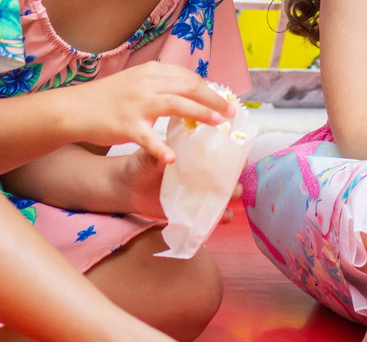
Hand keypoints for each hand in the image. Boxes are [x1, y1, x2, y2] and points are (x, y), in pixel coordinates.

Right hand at [66, 62, 232, 163]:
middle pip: (189, 87)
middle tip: (230, 113)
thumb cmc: (107, 98)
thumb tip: (189, 92)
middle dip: (213, 99)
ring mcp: (137, 104)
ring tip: (217, 124)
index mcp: (151, 72)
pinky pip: (148, 138)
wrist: (74, 108)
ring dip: (200, 114)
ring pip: (176, 105)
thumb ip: (160, 84)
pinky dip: (161, 148)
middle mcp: (147, 83)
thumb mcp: (136, 81)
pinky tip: (173, 158)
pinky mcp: (126, 125)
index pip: (188, 77)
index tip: (223, 99)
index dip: (209, 88)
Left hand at [118, 146, 242, 221]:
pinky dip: (221, 217)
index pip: (223, 148)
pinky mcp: (197, 209)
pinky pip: (215, 215)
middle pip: (231, 173)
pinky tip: (218, 218)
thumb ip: (158, 153)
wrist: (130, 188)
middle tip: (230, 180)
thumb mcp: (148, 155)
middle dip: (235, 177)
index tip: (235, 153)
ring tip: (226, 200)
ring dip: (232, 198)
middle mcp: (205, 171)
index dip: (233, 150)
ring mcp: (203, 191)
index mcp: (198, 152)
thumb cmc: (142, 164)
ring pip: (228, 194)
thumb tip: (168, 155)